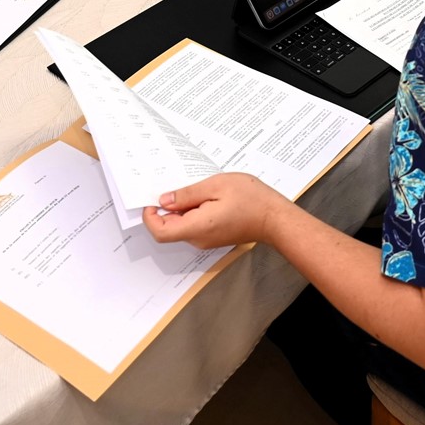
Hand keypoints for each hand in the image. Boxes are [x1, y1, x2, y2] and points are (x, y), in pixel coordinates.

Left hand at [142, 172, 283, 248]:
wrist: (275, 218)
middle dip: (166, 208)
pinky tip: (206, 196)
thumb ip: (188, 194)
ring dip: (181, 208)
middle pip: (169, 228)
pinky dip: (192, 211)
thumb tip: (165, 200)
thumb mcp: (217, 185)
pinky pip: (194, 225)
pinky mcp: (213, 236)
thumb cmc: (251, 200)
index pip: (160, 232)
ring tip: (197, 187)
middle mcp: (199, 238)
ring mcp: (206, 239)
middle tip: (176, 185)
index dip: (150, 217)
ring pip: (182, 225)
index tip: (152, 200)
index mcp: (197, 227)